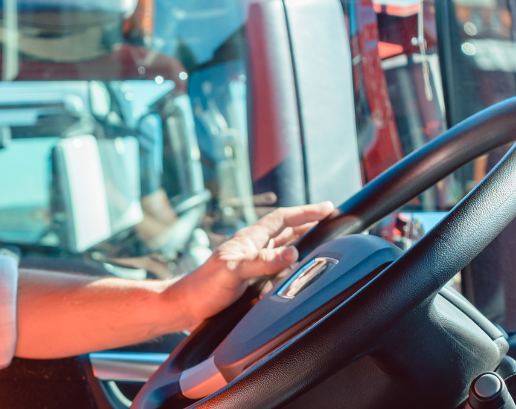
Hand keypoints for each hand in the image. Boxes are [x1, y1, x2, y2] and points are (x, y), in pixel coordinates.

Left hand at [164, 202, 338, 326]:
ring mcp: (251, 263)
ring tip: (320, 237)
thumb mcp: (234, 271)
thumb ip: (262, 261)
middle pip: (285, 229)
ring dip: (300, 240)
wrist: (185, 308)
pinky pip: (277, 266)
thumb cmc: (203, 288)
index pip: (282, 219)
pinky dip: (291, 263)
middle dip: (307, 223)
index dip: (305, 212)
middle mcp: (252, 248)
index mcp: (249, 239)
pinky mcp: (250, 280)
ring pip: (282, 246)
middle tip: (330, 219)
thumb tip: (293, 252)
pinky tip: (296, 269)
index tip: (327, 208)